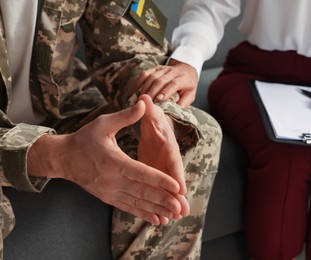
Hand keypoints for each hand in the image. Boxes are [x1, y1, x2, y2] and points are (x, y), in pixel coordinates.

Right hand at [28, 95, 184, 224]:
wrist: (63, 158)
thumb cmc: (85, 138)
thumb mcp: (103, 123)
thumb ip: (125, 116)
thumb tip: (143, 102)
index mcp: (113, 161)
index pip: (141, 173)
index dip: (160, 180)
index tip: (176, 187)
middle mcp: (112, 180)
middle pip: (142, 192)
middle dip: (164, 199)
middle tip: (181, 207)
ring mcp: (110, 191)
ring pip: (137, 203)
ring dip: (157, 210)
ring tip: (174, 216)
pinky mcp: (108, 197)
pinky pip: (128, 207)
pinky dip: (144, 214)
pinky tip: (157, 219)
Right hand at [136, 59, 197, 106]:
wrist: (187, 70)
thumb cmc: (188, 87)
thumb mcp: (191, 95)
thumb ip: (184, 102)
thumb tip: (175, 111)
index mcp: (183, 79)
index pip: (173, 84)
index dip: (165, 91)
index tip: (158, 100)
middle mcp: (174, 72)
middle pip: (160, 80)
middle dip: (152, 92)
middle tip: (146, 103)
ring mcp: (164, 69)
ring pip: (152, 76)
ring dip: (145, 88)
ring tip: (141, 99)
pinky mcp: (157, 68)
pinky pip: (146, 72)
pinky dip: (140, 80)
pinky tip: (137, 89)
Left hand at [138, 95, 189, 222]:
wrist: (155, 125)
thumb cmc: (152, 119)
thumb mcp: (150, 114)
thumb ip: (148, 109)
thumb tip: (144, 98)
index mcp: (167, 145)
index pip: (173, 160)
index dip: (176, 174)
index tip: (180, 188)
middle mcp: (168, 159)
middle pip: (174, 178)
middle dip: (178, 195)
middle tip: (183, 211)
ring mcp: (163, 168)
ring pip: (167, 188)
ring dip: (171, 202)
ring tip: (175, 219)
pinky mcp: (156, 174)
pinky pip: (158, 190)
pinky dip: (160, 202)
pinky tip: (160, 216)